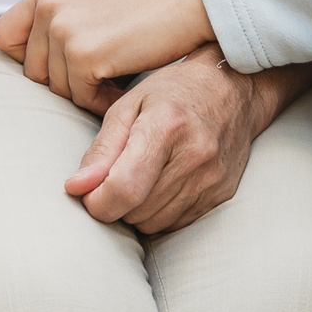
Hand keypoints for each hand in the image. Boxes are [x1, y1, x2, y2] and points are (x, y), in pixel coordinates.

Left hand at [0, 0, 215, 112]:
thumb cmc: (151, 1)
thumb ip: (60, 18)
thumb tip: (36, 63)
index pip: (5, 38)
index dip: (30, 59)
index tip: (63, 66)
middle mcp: (48, 5)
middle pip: (33, 72)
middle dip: (67, 82)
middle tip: (102, 76)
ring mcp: (63, 29)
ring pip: (58, 89)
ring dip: (88, 93)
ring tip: (117, 79)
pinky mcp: (83, 54)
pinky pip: (81, 99)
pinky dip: (104, 102)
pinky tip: (126, 87)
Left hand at [65, 53, 258, 232]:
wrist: (234, 88)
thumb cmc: (173, 92)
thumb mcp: (128, 106)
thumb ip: (102, 150)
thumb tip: (76, 188)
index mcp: (166, 126)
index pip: (124, 188)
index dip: (97, 201)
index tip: (86, 194)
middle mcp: (194, 156)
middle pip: (136, 210)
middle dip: (115, 202)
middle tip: (115, 176)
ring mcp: (212, 178)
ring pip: (153, 222)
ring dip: (137, 210)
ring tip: (141, 177)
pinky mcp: (222, 194)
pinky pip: (176, 223)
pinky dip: (160, 211)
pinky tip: (162, 184)